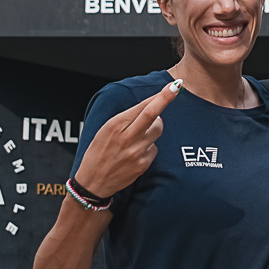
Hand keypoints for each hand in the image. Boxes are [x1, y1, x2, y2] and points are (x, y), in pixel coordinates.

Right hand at [71, 82, 179, 199]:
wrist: (93, 182)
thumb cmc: (98, 152)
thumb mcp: (106, 130)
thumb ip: (127, 118)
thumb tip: (150, 106)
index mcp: (115, 125)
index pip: (143, 107)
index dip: (161, 95)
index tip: (174, 86)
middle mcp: (127, 137)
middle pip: (153, 115)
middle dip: (167, 99)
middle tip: (175, 90)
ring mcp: (136, 152)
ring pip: (158, 130)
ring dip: (154, 127)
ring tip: (139, 134)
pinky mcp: (143, 164)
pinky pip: (154, 148)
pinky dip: (149, 146)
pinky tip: (136, 153)